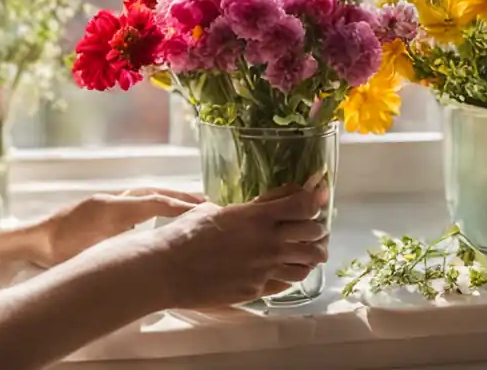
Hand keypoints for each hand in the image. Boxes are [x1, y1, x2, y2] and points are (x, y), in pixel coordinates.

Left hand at [29, 188, 202, 267]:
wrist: (34, 238)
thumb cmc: (59, 250)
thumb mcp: (91, 253)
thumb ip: (119, 247)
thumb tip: (148, 248)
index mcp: (113, 209)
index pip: (153, 202)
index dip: (179, 206)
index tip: (202, 209)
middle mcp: (113, 199)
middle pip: (154, 192)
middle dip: (181, 197)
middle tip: (207, 202)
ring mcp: (108, 200)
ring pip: (145, 194)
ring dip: (168, 198)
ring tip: (192, 205)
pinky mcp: (104, 206)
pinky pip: (134, 200)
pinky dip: (152, 203)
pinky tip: (162, 214)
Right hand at [145, 184, 330, 308]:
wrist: (167, 270)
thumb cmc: (186, 234)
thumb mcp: (219, 210)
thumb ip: (251, 207)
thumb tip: (274, 201)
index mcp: (258, 217)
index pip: (305, 206)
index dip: (316, 200)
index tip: (318, 196)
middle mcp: (268, 243)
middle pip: (314, 235)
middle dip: (317, 229)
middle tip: (313, 227)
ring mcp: (265, 269)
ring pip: (307, 263)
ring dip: (309, 255)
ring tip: (305, 251)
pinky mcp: (257, 289)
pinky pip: (286, 282)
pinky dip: (289, 274)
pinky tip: (283, 269)